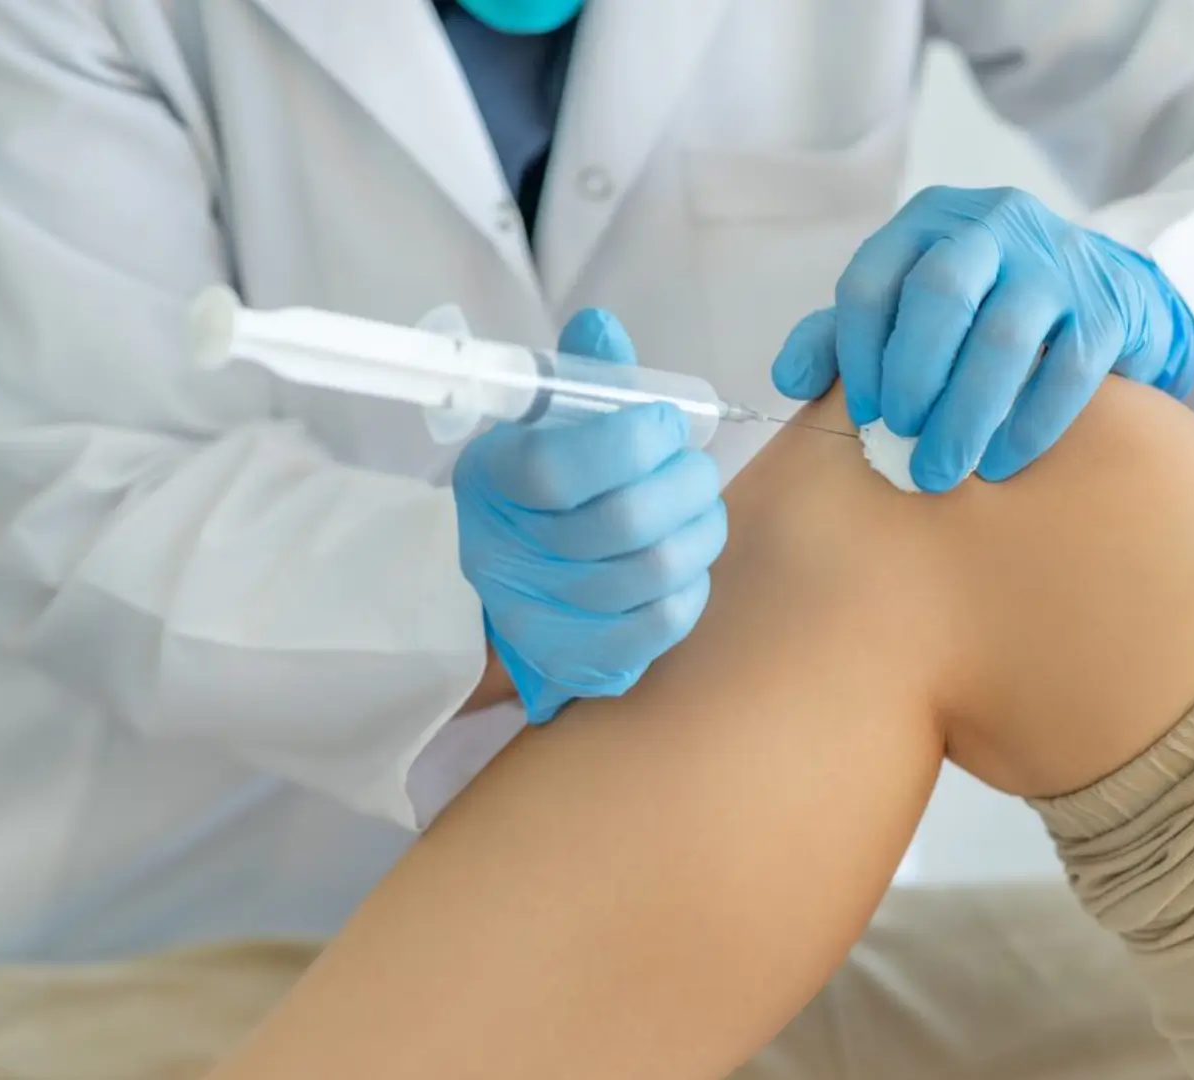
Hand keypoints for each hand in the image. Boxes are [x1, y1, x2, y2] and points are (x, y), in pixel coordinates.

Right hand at [454, 310, 726, 722]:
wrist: (520, 584)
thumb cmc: (548, 490)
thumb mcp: (551, 422)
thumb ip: (586, 376)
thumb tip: (601, 327)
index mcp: (492, 480)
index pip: (560, 467)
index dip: (632, 440)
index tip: (667, 423)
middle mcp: (504, 554)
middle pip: (626, 521)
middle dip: (687, 482)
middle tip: (694, 467)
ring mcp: (540, 616)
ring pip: (659, 568)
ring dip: (701, 527)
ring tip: (697, 507)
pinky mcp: (581, 659)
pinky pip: (668, 619)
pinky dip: (693, 580)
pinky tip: (683, 557)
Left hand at [771, 185, 1193, 492]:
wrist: (1110, 291)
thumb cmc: (986, 304)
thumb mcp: (911, 302)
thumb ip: (845, 334)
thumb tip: (789, 378)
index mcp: (929, 221)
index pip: (872, 278)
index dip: (858, 353)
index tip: (863, 413)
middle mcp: (993, 225)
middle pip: (939, 293)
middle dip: (912, 376)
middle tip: (899, 438)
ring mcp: (1056, 260)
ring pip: (1004, 336)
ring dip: (966, 413)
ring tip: (943, 469)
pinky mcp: (1108, 304)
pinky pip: (1069, 369)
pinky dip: (1029, 424)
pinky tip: (1001, 462)